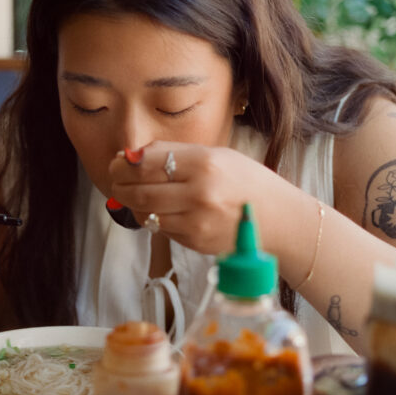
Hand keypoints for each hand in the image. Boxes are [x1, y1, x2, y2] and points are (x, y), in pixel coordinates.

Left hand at [107, 142, 289, 254]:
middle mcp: (199, 193)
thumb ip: (175, 153)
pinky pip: (160, 228)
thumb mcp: (217, 155)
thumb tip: (133, 154)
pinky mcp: (195, 242)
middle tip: (116, 179)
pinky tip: (158, 208)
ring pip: (145, 213)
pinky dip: (152, 218)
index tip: (118, 162)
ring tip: (132, 193)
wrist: (279, 220)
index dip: (124, 164)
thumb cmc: (247, 182)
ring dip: (132, 202)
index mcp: (205, 164)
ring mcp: (197, 221)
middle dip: (120, 184)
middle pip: (140, 191)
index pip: (147, 164)